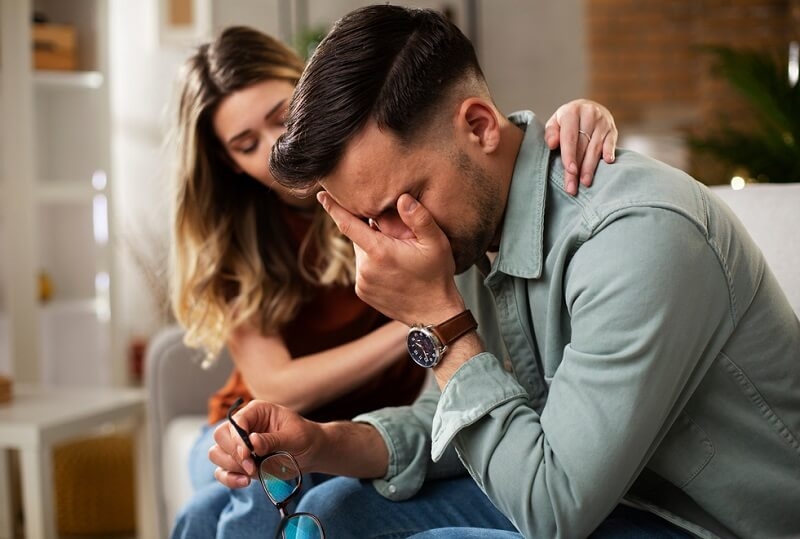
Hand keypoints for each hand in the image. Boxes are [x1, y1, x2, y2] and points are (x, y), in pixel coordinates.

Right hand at [209, 400, 321, 488]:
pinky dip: (229, 478)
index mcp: (256, 411)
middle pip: (220, 436)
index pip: (235, 422)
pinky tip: (245, 482)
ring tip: (252, 473)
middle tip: (252, 466)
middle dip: (234, 454)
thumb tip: (253, 441)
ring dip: (231, 466)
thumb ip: (273, 439)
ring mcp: (239, 445)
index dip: (237, 439)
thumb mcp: (294, 436)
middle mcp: (244, 426)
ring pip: (217, 453)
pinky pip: (222, 471)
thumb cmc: (305, 437)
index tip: (247, 455)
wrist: (311, 453)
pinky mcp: (240, 463)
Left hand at [318, 191, 464, 325]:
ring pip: (361, 253)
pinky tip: (393, 269)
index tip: (321, 195)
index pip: (348, 224)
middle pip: (358, 237)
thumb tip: (403, 198)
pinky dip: (373, 263)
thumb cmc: (436, 276)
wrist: (434, 314)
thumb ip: (419, 218)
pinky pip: (363, 269)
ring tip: (399, 256)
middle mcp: (365, 268)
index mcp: (379, 252)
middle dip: (371, 231)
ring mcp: (362, 282)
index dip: (334, 207)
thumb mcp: (436, 243)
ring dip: (373, 248)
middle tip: (397, 236)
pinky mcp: (362, 292)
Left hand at [544, 99, 617, 195]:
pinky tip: (608, 163)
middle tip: (572, 187)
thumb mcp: (555, 121)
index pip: (570, 137)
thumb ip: (551, 132)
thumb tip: (552, 144)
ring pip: (596, 147)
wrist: (588, 107)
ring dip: (591, 167)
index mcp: (572, 112)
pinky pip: (611, 142)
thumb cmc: (567, 120)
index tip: (570, 171)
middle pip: (582, 146)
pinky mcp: (613, 129)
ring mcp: (603, 122)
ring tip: (585, 183)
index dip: (569, 155)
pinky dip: (609, 152)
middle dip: (577, 168)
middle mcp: (589, 114)